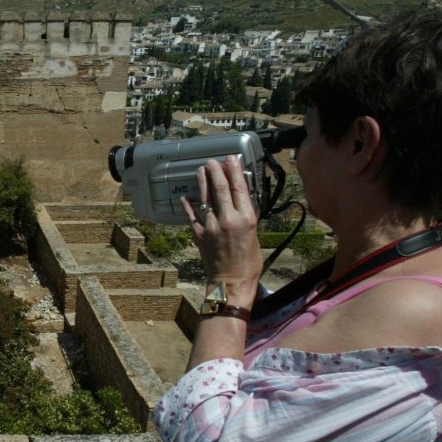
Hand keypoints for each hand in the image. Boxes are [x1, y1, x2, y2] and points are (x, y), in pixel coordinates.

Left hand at [182, 155, 261, 306]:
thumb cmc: (249, 262)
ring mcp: (211, 226)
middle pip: (221, 189)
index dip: (234, 171)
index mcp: (246, 218)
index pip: (239, 188)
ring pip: (205, 198)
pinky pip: (192, 215)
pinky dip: (188, 204)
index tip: (231, 159)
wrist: (232, 282)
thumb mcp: (255, 234)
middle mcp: (228, 219)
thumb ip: (246, 215)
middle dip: (216, 171)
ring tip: (201, 169)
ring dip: (202, 182)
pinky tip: (186, 196)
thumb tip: (240, 199)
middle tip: (213, 161)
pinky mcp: (199, 234)